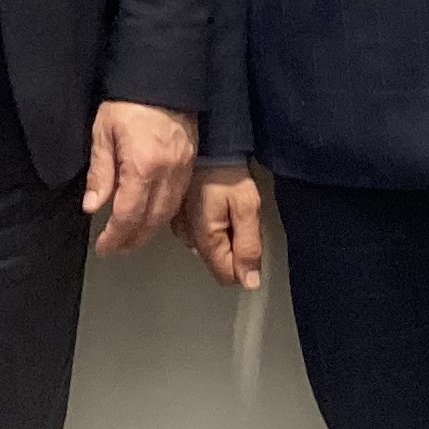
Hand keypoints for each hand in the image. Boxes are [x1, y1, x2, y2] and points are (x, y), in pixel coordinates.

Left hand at [85, 101, 197, 255]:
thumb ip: (100, 173)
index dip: (115, 236)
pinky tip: (151, 216)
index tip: (104, 247)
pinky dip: (164, 214)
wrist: (164, 77)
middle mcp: (168, 174)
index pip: (129, 215)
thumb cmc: (129, 102)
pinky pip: (179, 199)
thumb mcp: (104, 133)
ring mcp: (183, 170)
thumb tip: (93, 207)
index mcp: (143, 166)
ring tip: (131, 238)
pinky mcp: (191, 164)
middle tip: (116, 248)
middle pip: (152, 221)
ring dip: (149, 230)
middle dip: (133, 239)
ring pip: (168, 213)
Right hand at [176, 166, 264, 288]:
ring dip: (222, 238)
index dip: (244, 266)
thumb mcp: (247, 207)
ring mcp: (180, 228)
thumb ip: (248, 246)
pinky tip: (217, 207)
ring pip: (207, 250)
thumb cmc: (228, 174)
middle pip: (217, 263)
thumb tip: (249, 283)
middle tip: (241, 220)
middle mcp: (187, 239)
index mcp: (205, 239)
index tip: (251, 240)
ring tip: (229, 210)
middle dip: (233, 250)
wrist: (206, 145)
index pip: (226, 275)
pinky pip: (198, 235)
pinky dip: (211, 228)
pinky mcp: (177, 217)